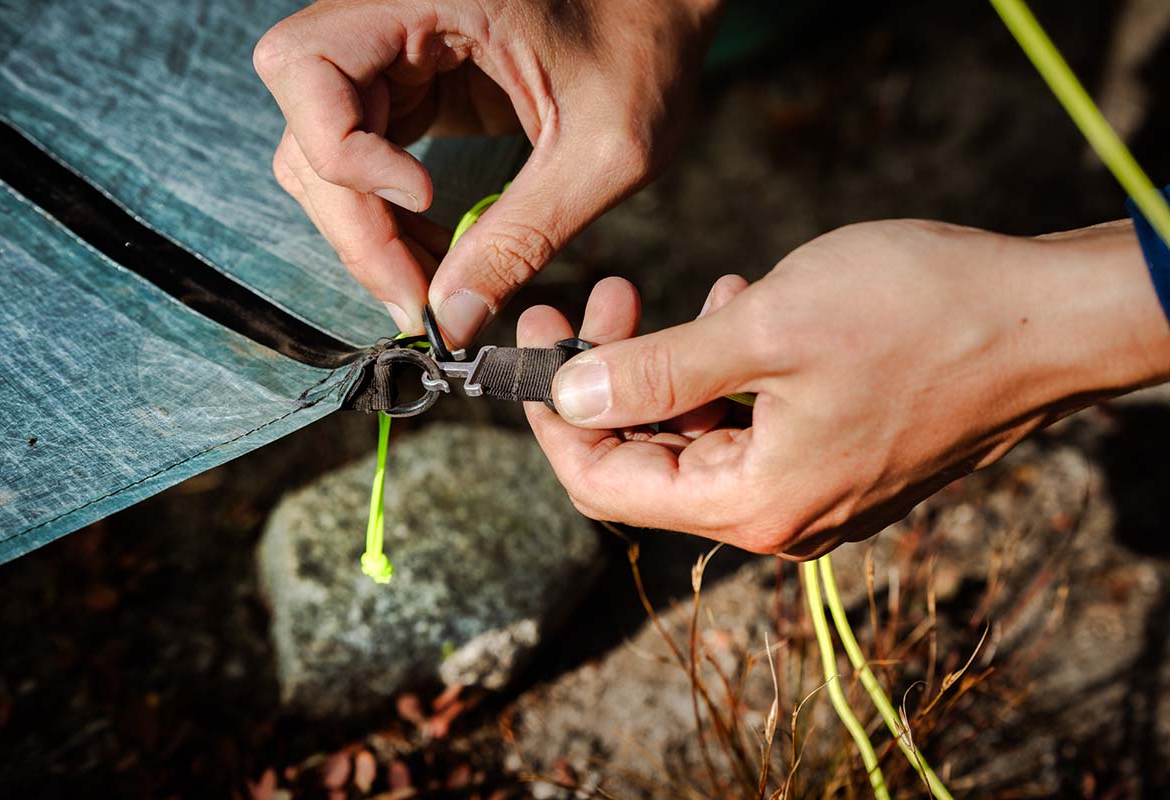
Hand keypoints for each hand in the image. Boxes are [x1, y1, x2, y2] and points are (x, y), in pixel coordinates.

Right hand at [254, 0, 722, 343]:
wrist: (664, 16)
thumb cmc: (646, 52)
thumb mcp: (601, 151)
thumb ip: (524, 235)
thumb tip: (451, 320)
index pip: (306, 69)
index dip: (347, 152)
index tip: (427, 199)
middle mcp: (387, 16)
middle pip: (307, 128)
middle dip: (357, 224)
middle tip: (417, 299)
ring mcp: (392, 53)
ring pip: (324, 154)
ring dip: (368, 231)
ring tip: (434, 286)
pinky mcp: (410, 88)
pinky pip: (363, 161)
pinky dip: (390, 219)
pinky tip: (441, 255)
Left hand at [519, 219, 1169, 557]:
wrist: (1049, 318)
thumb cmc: (920, 314)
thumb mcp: (765, 329)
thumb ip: (655, 372)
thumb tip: (566, 398)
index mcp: (753, 502)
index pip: (607, 486)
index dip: (553, 422)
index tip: (533, 348)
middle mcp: (779, 517)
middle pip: (649, 462)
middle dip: (608, 381)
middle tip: (598, 298)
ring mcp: (815, 492)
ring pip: (699, 440)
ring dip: (667, 370)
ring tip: (668, 296)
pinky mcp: (842, 460)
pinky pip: (750, 427)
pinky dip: (722, 374)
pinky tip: (731, 308)